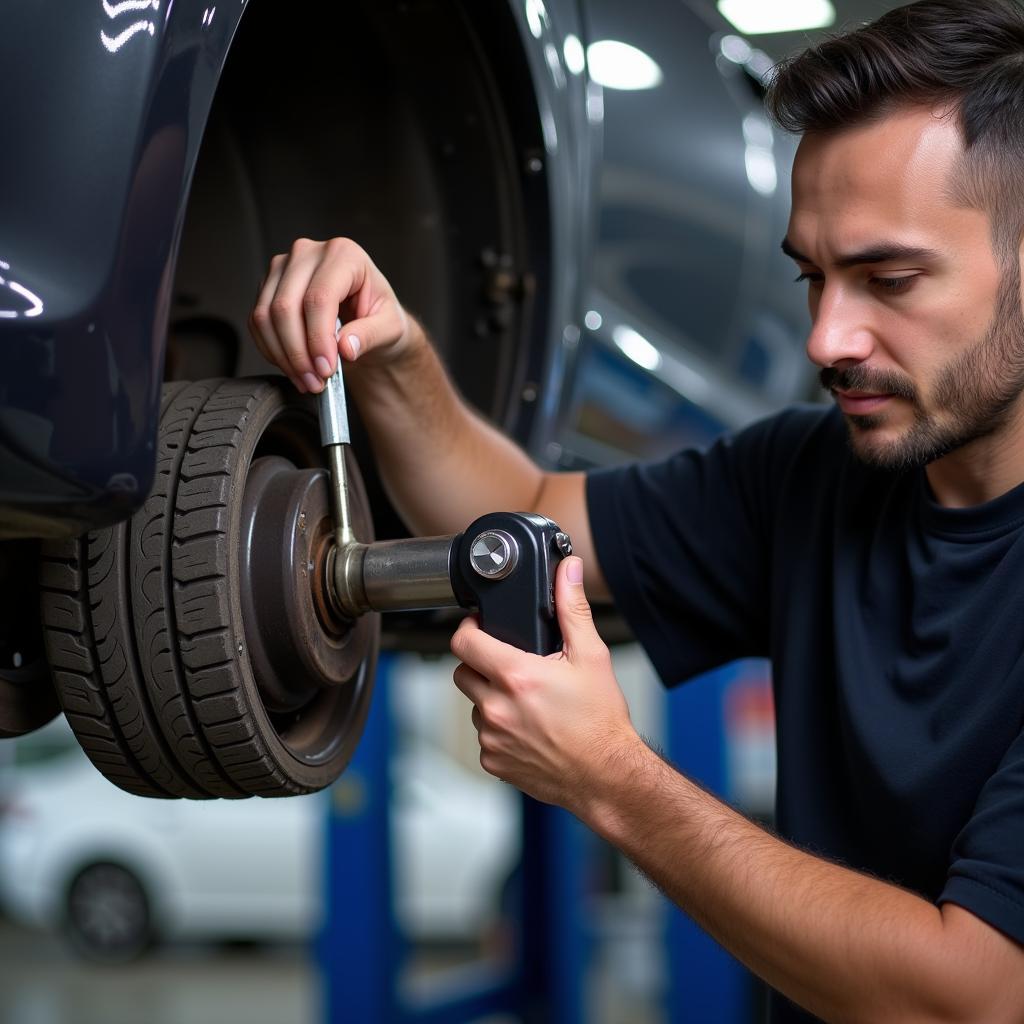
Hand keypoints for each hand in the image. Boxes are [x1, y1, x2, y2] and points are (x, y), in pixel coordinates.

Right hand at [249, 237, 415, 393]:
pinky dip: (272, 351)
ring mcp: (283, 267)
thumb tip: (345, 347)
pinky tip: (293, 368)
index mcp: (344, 254)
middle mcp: (308, 253)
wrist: (368, 317)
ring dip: (283, 356)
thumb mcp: (391, 327)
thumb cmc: (380, 316)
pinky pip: (257, 323)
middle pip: (286, 307)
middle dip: (298, 353)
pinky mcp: (268, 286)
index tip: (326, 369)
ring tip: (307, 380)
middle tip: (316, 381)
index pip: (319, 298)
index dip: (318, 339)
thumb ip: (371, 335)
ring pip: (265, 316)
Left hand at [450, 556, 639, 810]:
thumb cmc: (600, 721)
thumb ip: (572, 609)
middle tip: (508, 664)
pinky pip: (484, 735)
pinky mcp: (493, 761)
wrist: (607, 775)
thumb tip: (569, 572)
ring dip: (490, 697)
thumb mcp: (591, 656)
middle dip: (480, 663)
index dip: (468, 628)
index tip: (479, 627)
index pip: (463, 641)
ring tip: (523, 699)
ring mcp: (492, 737)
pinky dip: (499, 728)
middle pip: (462, 671)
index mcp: (516, 676)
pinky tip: (526, 726)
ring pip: (473, 704)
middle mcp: (496, 708)